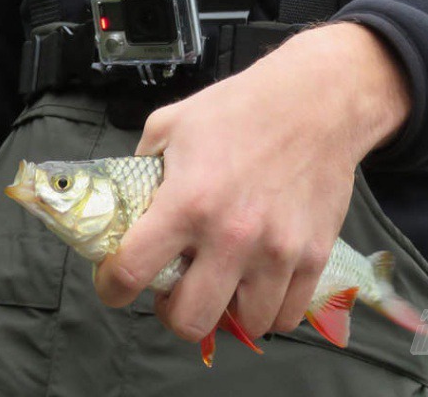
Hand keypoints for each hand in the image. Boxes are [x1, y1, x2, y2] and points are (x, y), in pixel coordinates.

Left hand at [93, 22, 411, 343]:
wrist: (315, 101)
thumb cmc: (239, 107)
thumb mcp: (171, 123)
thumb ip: (144, 167)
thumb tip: (128, 205)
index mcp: (187, 201)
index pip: (132, 272)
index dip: (112, 286)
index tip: (115, 284)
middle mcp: (231, 236)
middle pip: (188, 321)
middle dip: (172, 310)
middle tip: (175, 287)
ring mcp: (277, 252)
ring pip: (243, 326)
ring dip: (226, 311)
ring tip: (222, 283)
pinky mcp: (313, 256)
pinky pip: (287, 316)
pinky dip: (269, 310)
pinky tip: (259, 283)